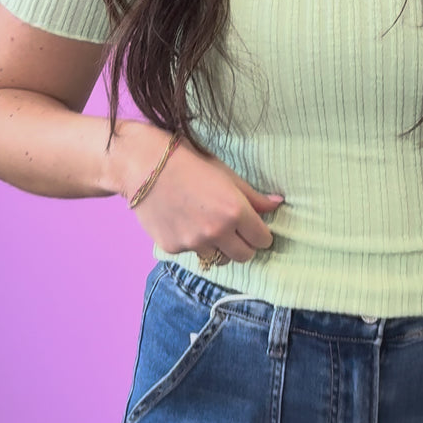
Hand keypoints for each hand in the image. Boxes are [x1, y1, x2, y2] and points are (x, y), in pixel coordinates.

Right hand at [123, 128, 283, 264]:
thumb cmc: (189, 163)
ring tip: (206, 225)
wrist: (144, 165)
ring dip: (218, 247)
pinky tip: (184, 223)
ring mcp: (194, 243)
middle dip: (244, 245)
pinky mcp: (173, 248)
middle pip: (245, 256)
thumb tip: (278, 204)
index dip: (261, 234)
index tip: (255, 229)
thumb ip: (253, 197)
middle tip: (235, 231)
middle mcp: (217, 231)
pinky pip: (192, 254)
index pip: (262, 240)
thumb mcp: (227, 175)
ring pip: (218, 259)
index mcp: (235, 211)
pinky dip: (193, 244)